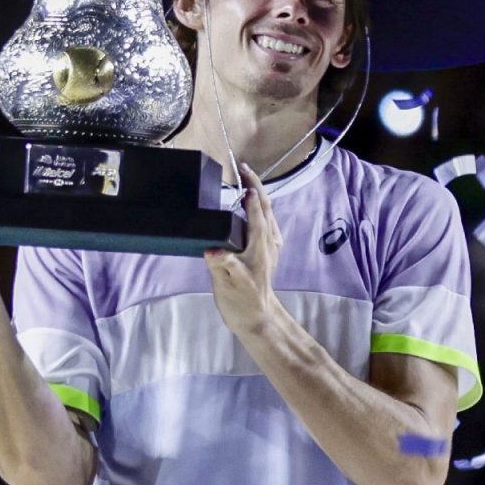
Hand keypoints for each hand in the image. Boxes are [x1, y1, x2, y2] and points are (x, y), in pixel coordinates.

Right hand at [204, 164, 283, 337]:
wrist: (256, 316)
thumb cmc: (241, 300)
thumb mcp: (228, 284)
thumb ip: (222, 264)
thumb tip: (213, 249)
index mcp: (260, 247)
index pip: (258, 214)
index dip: (251, 195)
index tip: (242, 177)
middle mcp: (269, 242)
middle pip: (266, 207)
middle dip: (255, 186)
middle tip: (242, 168)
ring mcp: (271, 245)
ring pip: (267, 212)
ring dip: (257, 194)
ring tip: (243, 180)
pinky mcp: (268, 249)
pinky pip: (265, 221)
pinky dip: (257, 207)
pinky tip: (247, 205)